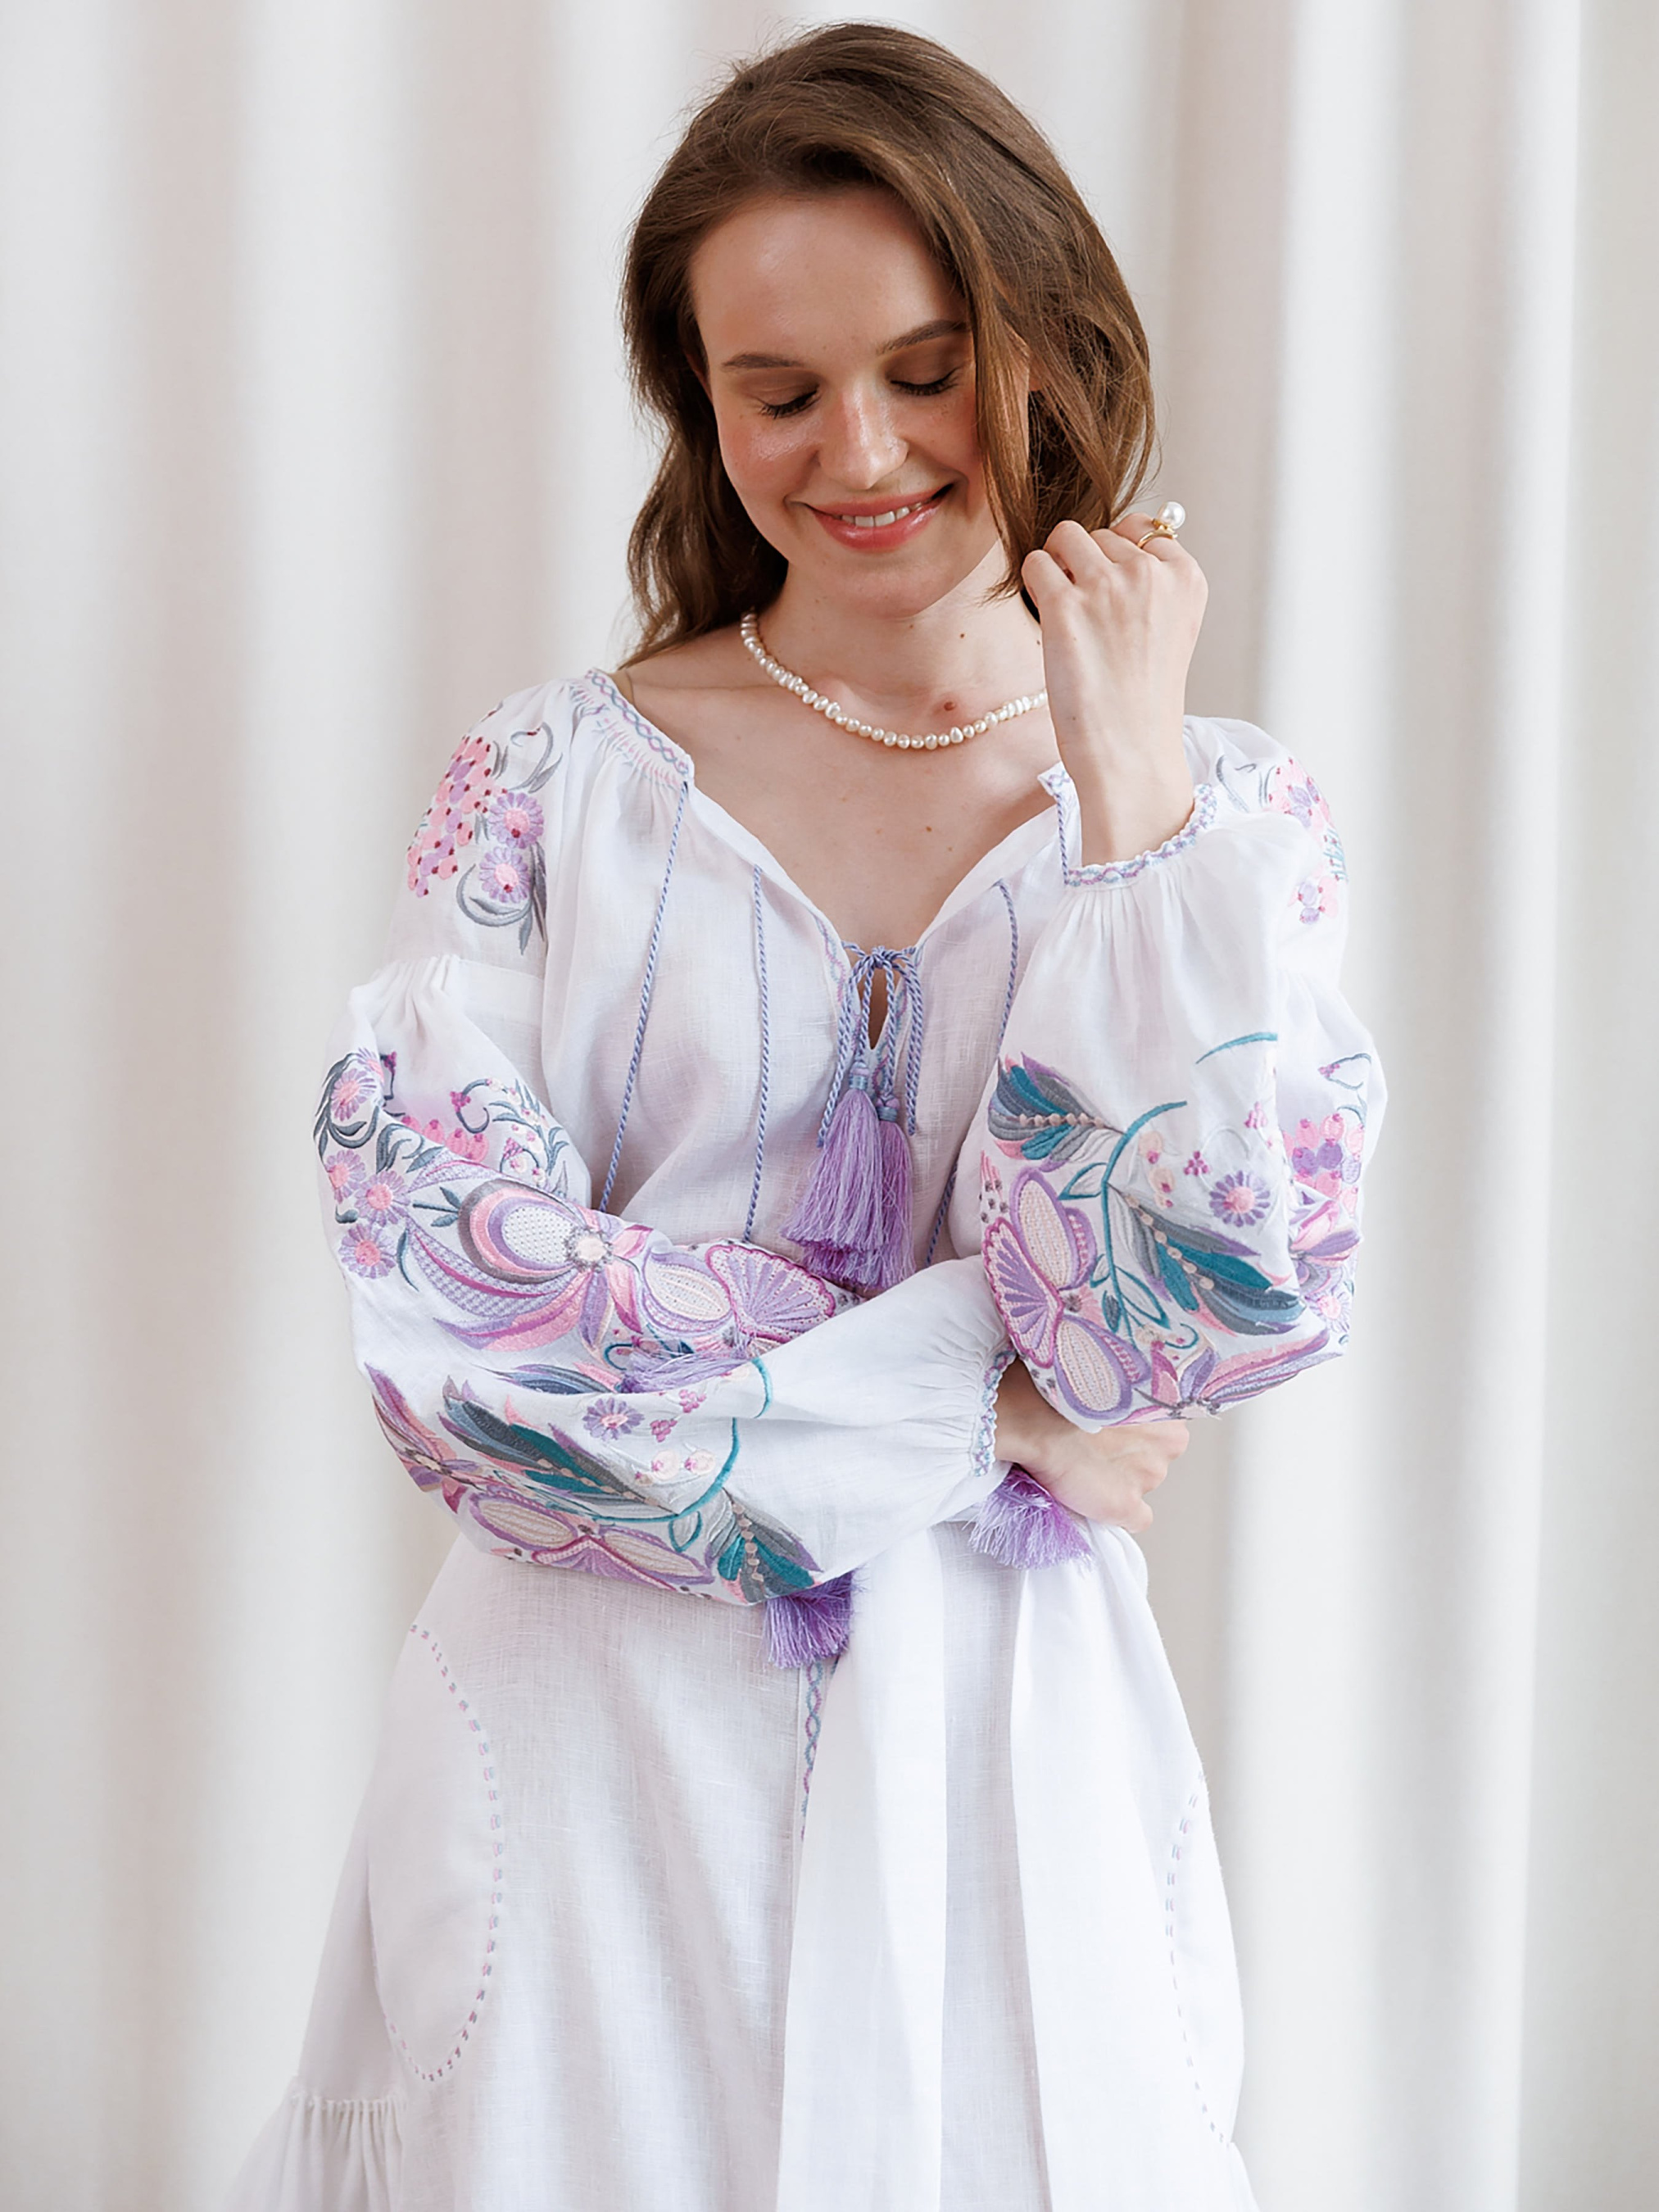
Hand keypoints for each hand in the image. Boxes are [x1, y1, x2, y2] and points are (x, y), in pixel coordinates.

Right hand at [992, 1358, 1187, 1532]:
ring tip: (1087, 1465)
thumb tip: (1119, 1404)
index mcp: (1169, 1409)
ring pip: (1142, 1483)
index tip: (1112, 1427)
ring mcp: (1150, 1478)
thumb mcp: (1109, 1376)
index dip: (1133, 1429)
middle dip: (1130, 1454)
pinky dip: (1119, 1512)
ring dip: (1121, 1479)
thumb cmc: (1064, 1391)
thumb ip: (1127, 1393)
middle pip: (1153, 1456)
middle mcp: (1168, 1445)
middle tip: (1097, 1445)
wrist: (1037, 1417)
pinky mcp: (1127, 1505)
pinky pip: (1136, 1518)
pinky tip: (1096, 1496)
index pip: (1161, 1429)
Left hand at [1021, 509, 1207, 865]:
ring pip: (1064, 537)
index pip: (1143, 527)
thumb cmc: (1143, 699)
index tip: (1117, 603)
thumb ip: (1154, 581)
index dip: (1118, 559)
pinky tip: (1048, 622)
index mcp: (1186, 576)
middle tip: (1090, 620)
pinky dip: (1033, 585)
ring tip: (1066, 616)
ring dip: (1057, 567)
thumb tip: (1119, 534)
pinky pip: (1035, 563)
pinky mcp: (1065, 606)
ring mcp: (1108, 586)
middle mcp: (1150, 573)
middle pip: (1100, 533)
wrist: (1130, 755)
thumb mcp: (1171, 629)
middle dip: (1086, 566)